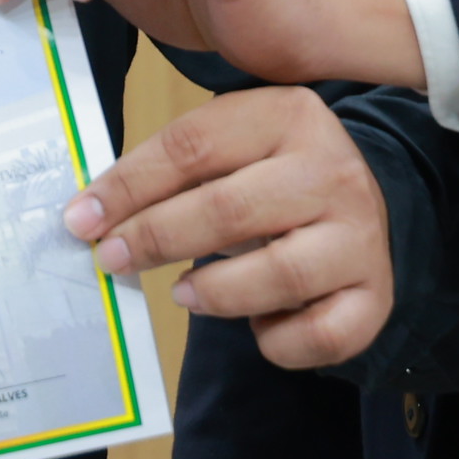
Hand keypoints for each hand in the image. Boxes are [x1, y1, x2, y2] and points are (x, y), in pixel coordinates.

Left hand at [66, 86, 391, 370]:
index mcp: (286, 116)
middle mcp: (331, 172)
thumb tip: (91, 215)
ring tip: (183, 293)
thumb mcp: (230, 145)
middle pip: (230, 210)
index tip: (82, 219)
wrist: (372, 200)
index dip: (129, 185)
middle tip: (113, 260)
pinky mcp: (376, 296)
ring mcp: (360, 237)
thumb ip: (169, 169)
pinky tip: (257, 325)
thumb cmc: (273, 173)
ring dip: (215, 292)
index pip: (193, 146)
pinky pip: (320, 335)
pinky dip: (277, 342)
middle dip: (157, 238)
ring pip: (280, 275)